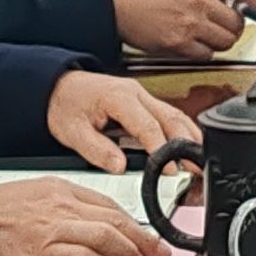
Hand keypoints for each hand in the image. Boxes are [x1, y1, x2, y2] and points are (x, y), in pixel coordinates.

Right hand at [0, 172, 163, 255]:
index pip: (110, 205)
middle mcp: (64, 206)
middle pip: (117, 220)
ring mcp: (56, 228)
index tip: (148, 235)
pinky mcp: (46, 251)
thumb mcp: (37, 195)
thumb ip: (66, 207)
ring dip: (130, 252)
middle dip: (144, 239)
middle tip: (160, 253)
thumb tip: (93, 226)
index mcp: (63, 190)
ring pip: (107, 237)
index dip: (135, 222)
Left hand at [47, 67, 197, 170]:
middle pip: (171, 117)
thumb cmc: (64, 104)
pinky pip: (168, 115)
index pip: (148, 126)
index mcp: (118, 97)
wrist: (56, 86)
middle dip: (187, 143)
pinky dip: (181, 131)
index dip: (162, 149)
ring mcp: (142, 95)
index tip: (171, 169)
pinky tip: (188, 146)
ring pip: (175, 115)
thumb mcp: (71, 131)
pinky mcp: (144, 101)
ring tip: (199, 161)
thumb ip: (96, 150)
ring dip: (189, 137)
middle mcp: (135, 93)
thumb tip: (120, 166)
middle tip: (198, 167)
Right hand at [112, 0, 249, 56]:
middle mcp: (199, 2)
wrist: (118, 2)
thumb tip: (238, 2)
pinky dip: (204, 52)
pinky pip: (206, 55)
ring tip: (209, 34)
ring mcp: (189, 25)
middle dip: (235, 27)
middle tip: (225, 25)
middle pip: (238, 23)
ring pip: (226, 42)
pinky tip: (194, 42)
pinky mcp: (178, 45)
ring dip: (222, 41)